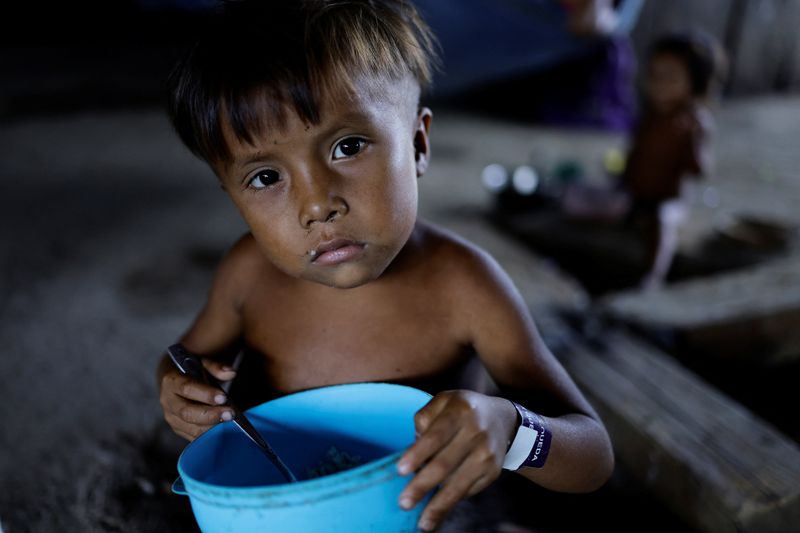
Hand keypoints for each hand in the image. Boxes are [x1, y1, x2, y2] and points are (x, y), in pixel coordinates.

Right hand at [159, 357, 237, 440]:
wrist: (175, 380)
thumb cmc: (191, 369)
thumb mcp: (201, 361)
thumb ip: (216, 366)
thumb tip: (231, 373)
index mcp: (171, 381)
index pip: (186, 388)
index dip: (205, 394)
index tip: (223, 397)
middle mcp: (167, 401)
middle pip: (187, 412)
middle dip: (210, 414)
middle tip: (230, 414)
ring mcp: (171, 417)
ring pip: (190, 427)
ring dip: (211, 427)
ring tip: (229, 421)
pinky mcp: (178, 428)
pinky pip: (193, 436)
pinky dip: (208, 435)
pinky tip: (223, 429)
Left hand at [396, 390, 517, 530]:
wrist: (502, 419)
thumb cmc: (461, 411)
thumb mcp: (443, 401)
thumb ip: (425, 419)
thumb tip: (414, 451)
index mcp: (459, 411)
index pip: (435, 435)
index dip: (417, 454)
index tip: (400, 471)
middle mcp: (476, 432)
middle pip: (445, 464)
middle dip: (422, 485)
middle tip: (404, 502)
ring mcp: (486, 454)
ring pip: (458, 484)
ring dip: (438, 505)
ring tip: (422, 522)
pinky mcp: (493, 472)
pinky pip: (468, 490)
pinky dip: (451, 502)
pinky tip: (437, 513)